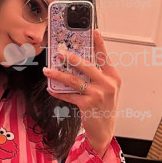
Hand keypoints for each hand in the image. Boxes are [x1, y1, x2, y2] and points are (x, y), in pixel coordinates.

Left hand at [44, 29, 120, 157]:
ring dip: (58, 75)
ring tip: (48, 71)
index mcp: (113, 77)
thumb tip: (77, 63)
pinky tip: (51, 89)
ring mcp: (98, 94)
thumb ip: (97, 76)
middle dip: (71, 57)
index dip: (99, 43)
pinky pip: (69, 95)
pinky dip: (58, 92)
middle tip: (59, 52)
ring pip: (74, 80)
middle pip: (86, 66)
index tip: (93, 31)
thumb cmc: (104, 108)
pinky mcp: (87, 104)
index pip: (105, 56)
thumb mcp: (106, 89)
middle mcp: (107, 84)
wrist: (104, 130)